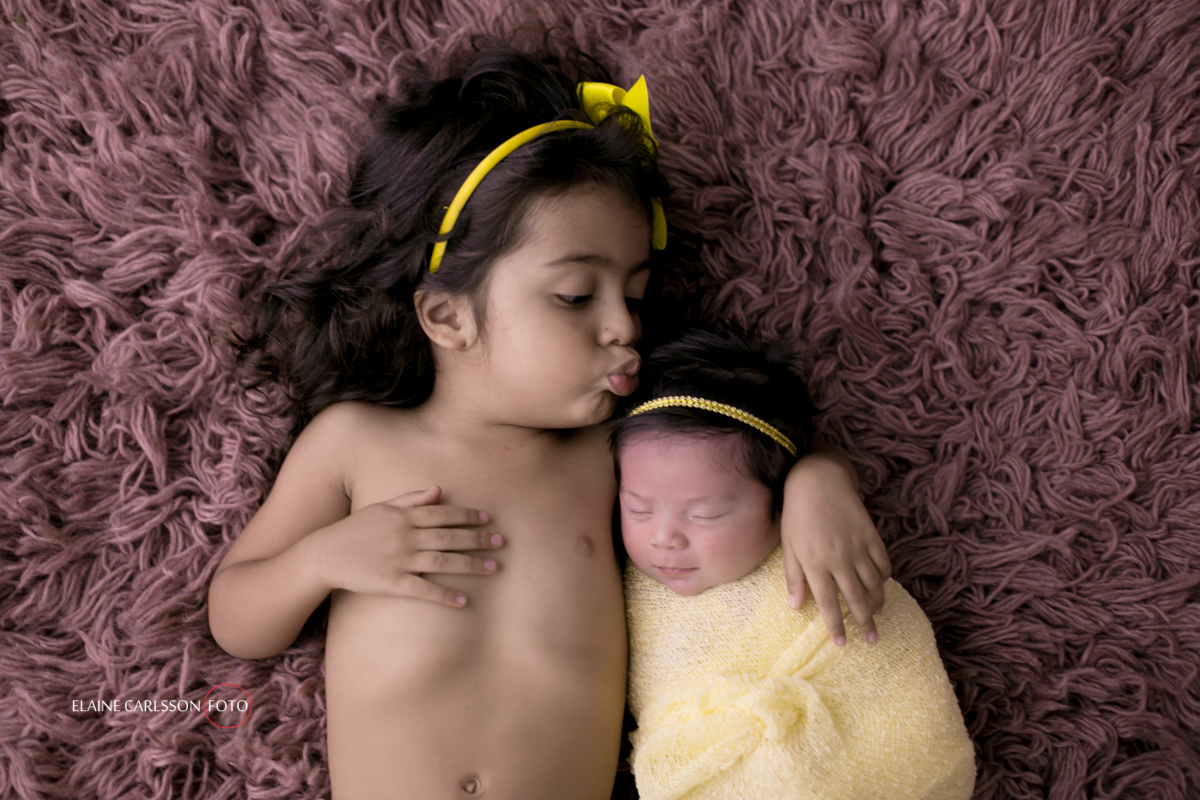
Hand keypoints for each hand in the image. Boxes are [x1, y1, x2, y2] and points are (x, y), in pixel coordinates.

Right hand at [308, 486, 501, 606]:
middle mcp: (404, 536)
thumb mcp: (381, 508)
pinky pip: (423, 589)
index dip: (467, 516)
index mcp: (403, 516)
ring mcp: (399, 560)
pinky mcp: (392, 583)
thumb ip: (411, 498)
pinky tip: (464, 600)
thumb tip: (438, 489)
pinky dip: (445, 595)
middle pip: (449, 536)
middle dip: (477, 539)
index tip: (488, 519)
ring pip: (443, 561)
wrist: (325, 555)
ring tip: (493, 568)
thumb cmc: (355, 529)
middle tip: (501, 542)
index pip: (443, 514)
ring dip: (470, 565)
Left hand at [781, 452, 890, 644]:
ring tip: (877, 615)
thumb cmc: (797, 515)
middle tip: (872, 640)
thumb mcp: (789, 546)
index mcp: (815, 564)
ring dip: (877, 603)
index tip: (843, 643)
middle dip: (865, 623)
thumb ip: (794, 578)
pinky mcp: (871, 536)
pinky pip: (883, 564)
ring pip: (874, 584)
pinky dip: (884, 577)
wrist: (818, 480)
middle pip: (857, 599)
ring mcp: (858, 548)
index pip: (828, 604)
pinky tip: (881, 584)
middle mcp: (839, 559)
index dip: (836, 626)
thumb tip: (796, 608)